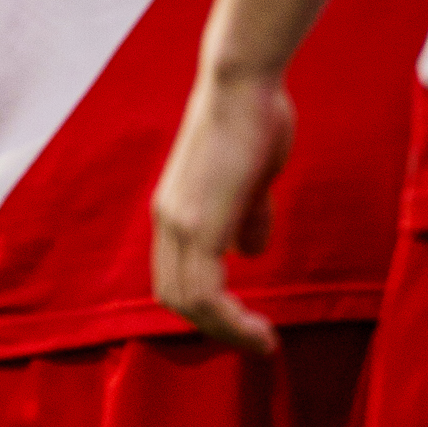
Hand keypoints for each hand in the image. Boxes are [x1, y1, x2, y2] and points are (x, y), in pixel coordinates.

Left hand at [149, 68, 296, 357]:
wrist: (243, 83)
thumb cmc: (254, 119)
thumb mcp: (253, 179)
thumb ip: (247, 215)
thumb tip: (248, 252)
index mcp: (175, 209)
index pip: (176, 276)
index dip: (208, 308)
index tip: (247, 323)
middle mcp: (167, 220)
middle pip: (175, 297)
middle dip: (216, 328)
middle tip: (256, 341)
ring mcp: (178, 222)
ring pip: (187, 302)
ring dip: (225, 331)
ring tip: (261, 343)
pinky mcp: (198, 224)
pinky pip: (205, 293)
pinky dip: (231, 322)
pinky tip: (260, 331)